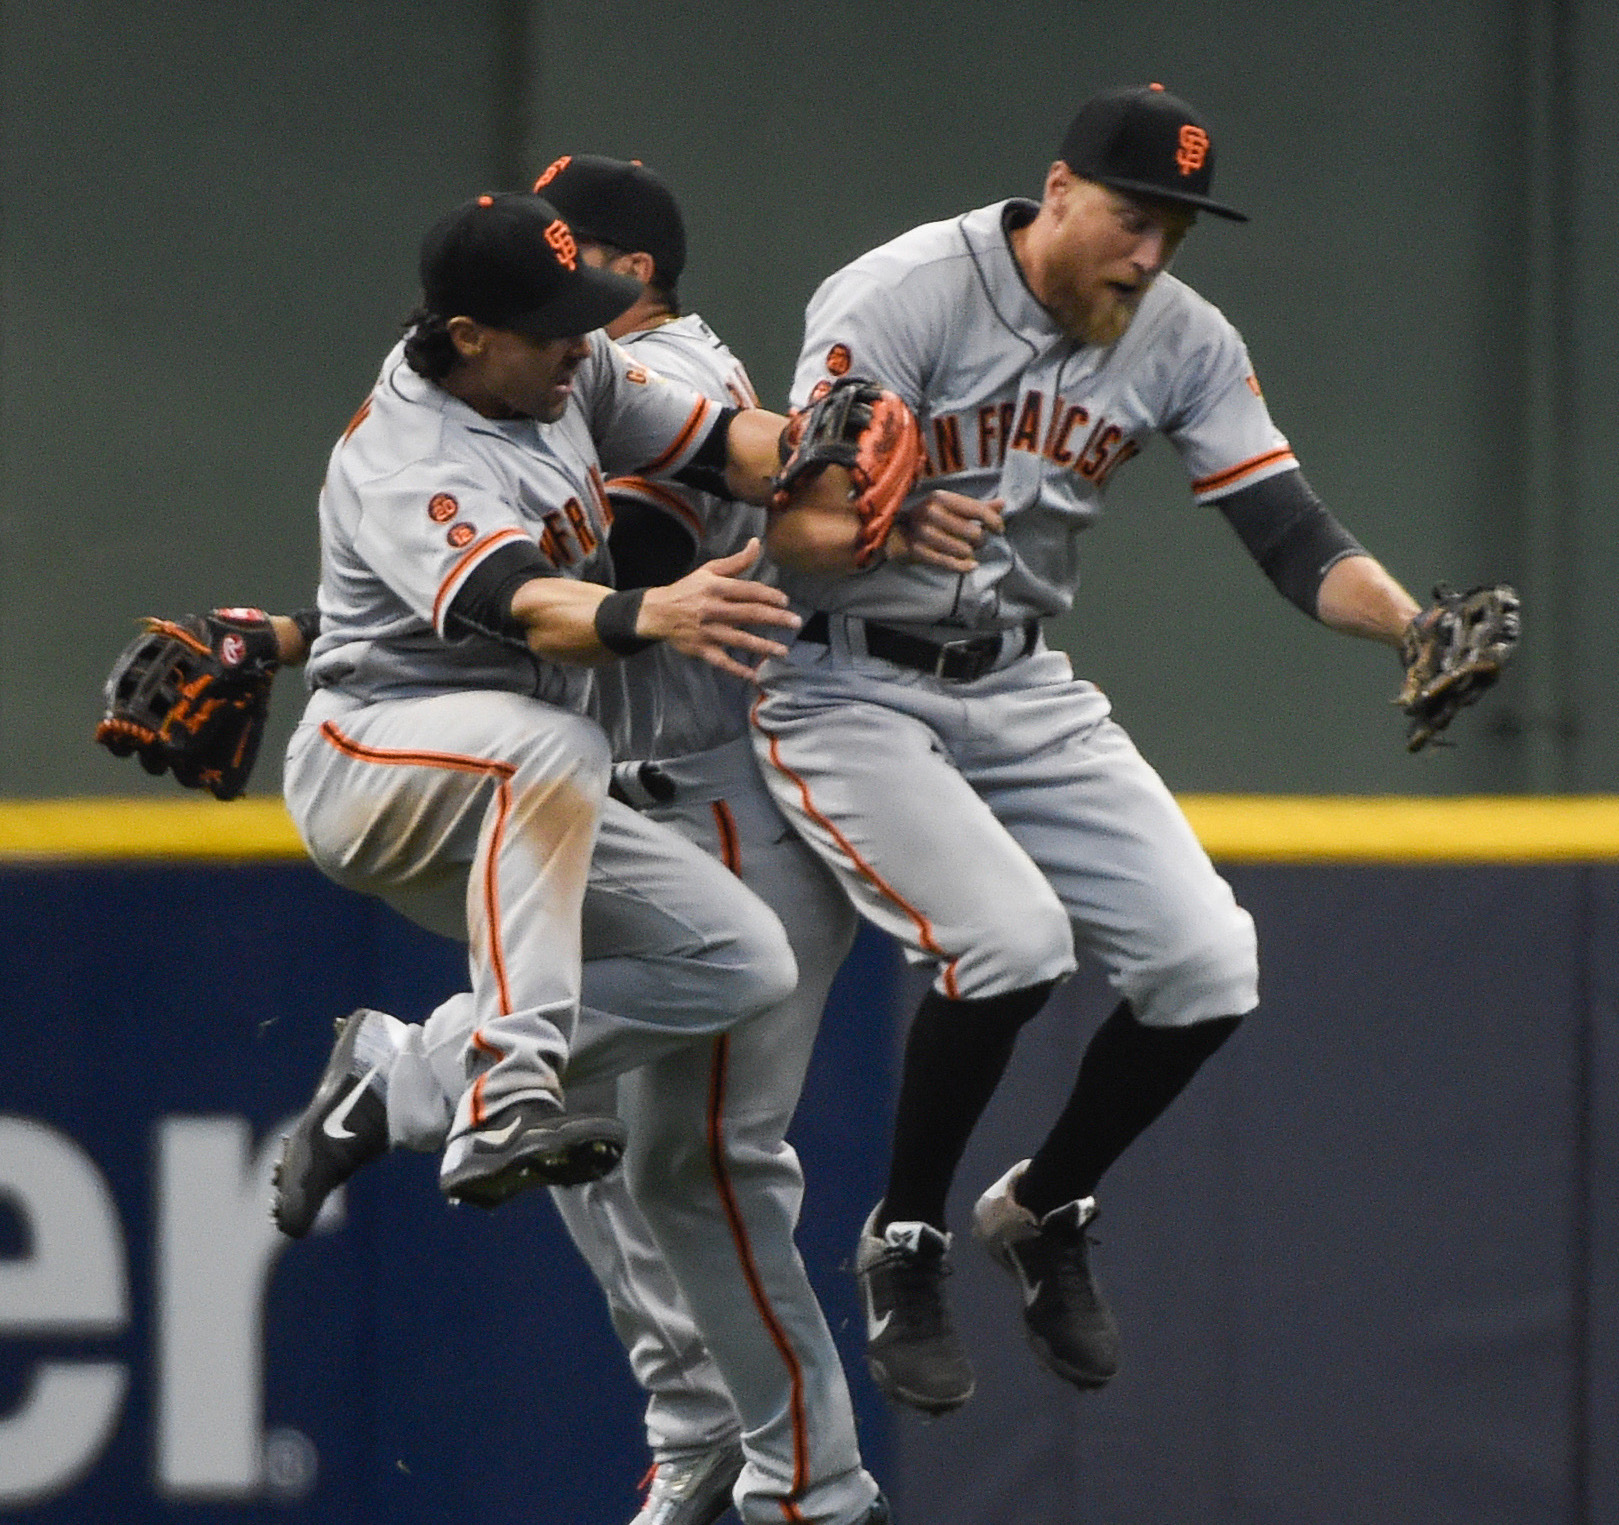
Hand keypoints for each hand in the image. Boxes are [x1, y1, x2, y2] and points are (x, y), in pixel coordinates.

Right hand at [637, 538, 800, 678]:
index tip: (785, 601)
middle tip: (796, 623)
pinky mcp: (702, 649)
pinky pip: (722, 661)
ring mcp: (707, 631)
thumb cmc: (688, 589)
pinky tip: (753, 675)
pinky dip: (737, 670)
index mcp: (716, 588)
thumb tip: (756, 543)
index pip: (748, 591)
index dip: (769, 596)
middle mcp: (713, 609)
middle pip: (749, 614)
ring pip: (739, 640)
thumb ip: (737, 561)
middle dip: (775, 619)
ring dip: (763, 646)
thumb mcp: (710, 571)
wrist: (657, 612)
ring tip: (783, 651)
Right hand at [885, 491, 1004, 571]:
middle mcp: (932, 513)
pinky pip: (951, 564)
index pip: (977, 509)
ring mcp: (924, 534)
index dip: (994, 521)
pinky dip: (965, 567)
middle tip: (978, 541)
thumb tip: (1003, 503)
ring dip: (971, 554)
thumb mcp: (950, 506)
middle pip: (974, 533)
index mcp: (941, 498)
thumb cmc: (929, 518)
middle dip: (981, 540)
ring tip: (968, 551)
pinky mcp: (918, 552)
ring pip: (964, 550)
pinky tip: (971, 565)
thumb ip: (977, 506)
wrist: (893, 532)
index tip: (999, 529)